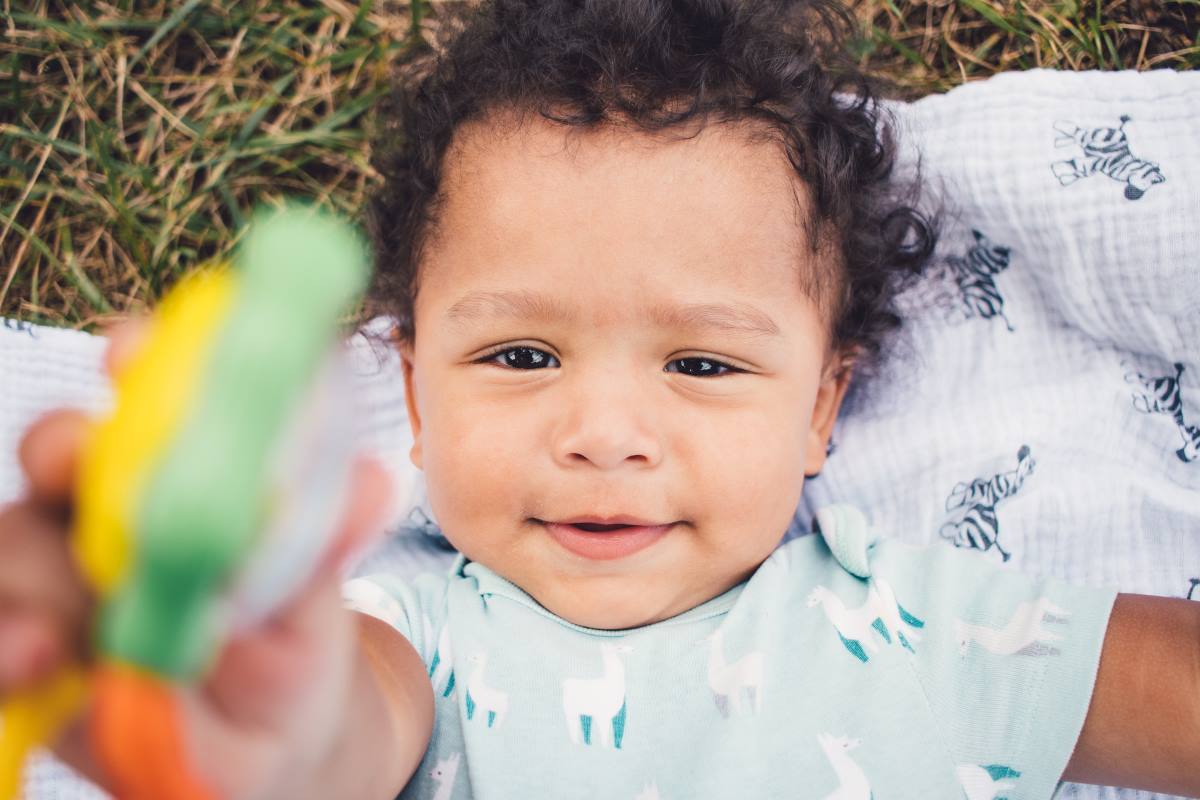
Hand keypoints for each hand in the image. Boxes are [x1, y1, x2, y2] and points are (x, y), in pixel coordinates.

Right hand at [0, 318, 393, 799]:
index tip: (133, 351)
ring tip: (72, 634)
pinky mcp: (26, 649)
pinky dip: (5, 645)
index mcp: (185, 476)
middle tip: (76, 466)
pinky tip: (38, 662)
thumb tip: (373, 482)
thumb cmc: (290, 647)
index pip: (150, 396)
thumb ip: (323, 543)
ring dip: (38, 575)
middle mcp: (111, 510)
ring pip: (16, 541)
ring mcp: (58, 579)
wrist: (267, 747)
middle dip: (63, 450)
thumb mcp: (313, 601)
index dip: (136, 362)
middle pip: (57, 451)